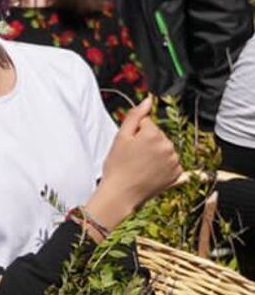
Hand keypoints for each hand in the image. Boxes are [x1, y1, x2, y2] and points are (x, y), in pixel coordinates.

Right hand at [86, 97, 183, 230]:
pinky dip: (162, 166)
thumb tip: (148, 100)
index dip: (135, 133)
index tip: (128, 146)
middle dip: (146, 143)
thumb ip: (135, 116)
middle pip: (157, 136)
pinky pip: (170, 162)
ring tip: (140, 166)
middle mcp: (168, 146)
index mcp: (154, 134)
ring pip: (164, 149)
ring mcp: (174, 160)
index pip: (146, 123)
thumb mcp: (120, 138)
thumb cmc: (117, 166)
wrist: (121, 194)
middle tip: (133, 157)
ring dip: (155, 154)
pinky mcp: (177, 173)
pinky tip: (150, 173)